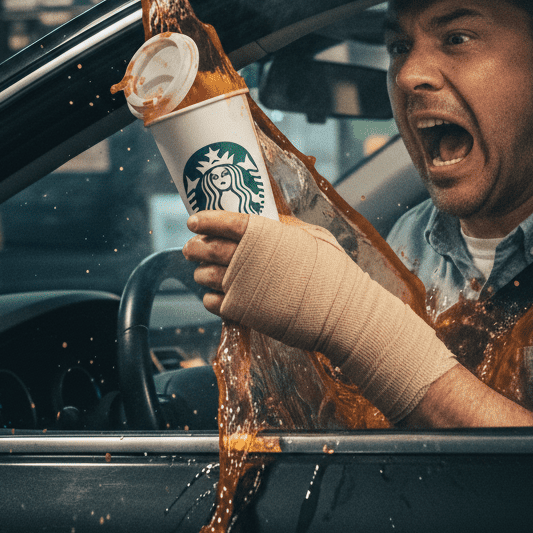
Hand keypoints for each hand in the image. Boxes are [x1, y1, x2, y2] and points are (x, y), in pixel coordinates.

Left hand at [183, 211, 331, 314]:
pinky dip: (210, 298)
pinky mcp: (240, 311)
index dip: (204, 220)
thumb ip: (286, 227)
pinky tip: (216, 296)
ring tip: (203, 272)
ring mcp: (240, 285)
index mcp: (262, 233)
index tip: (193, 221)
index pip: (223, 221)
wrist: (341, 311)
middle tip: (191, 247)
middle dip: (194, 246)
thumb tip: (271, 221)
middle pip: (206, 248)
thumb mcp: (313, 236)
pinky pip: (212, 302)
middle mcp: (245, 257)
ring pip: (205, 276)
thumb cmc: (333, 271)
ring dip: (201, 272)